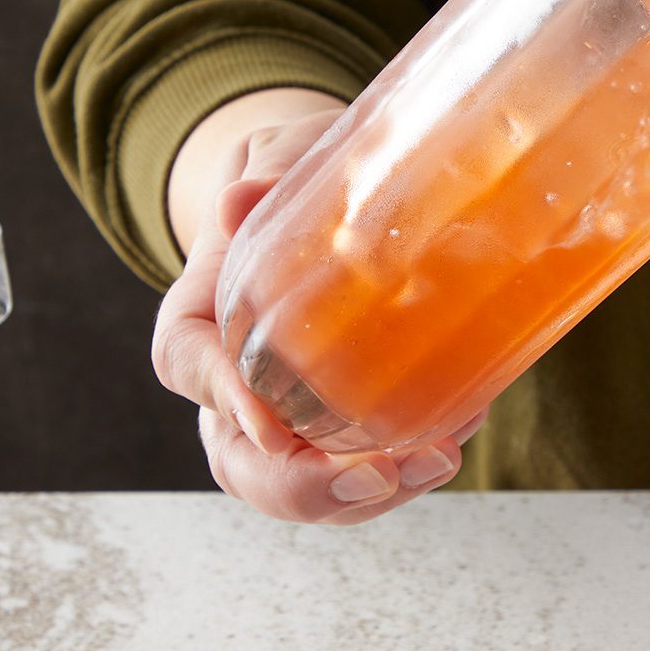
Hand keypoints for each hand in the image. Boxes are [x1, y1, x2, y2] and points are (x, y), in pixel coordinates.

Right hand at [154, 90, 486, 524]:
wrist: (323, 193)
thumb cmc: (295, 175)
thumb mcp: (280, 158)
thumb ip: (265, 175)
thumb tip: (240, 200)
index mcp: (197, 315)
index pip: (189, 367)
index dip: (227, 404)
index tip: (276, 430)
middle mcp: (231, 381)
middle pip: (241, 461)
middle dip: (308, 488)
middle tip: (382, 477)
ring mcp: (286, 413)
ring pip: (305, 484)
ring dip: (370, 492)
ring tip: (440, 456)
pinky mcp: (342, 421)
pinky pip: (359, 465)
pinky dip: (406, 464)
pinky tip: (459, 429)